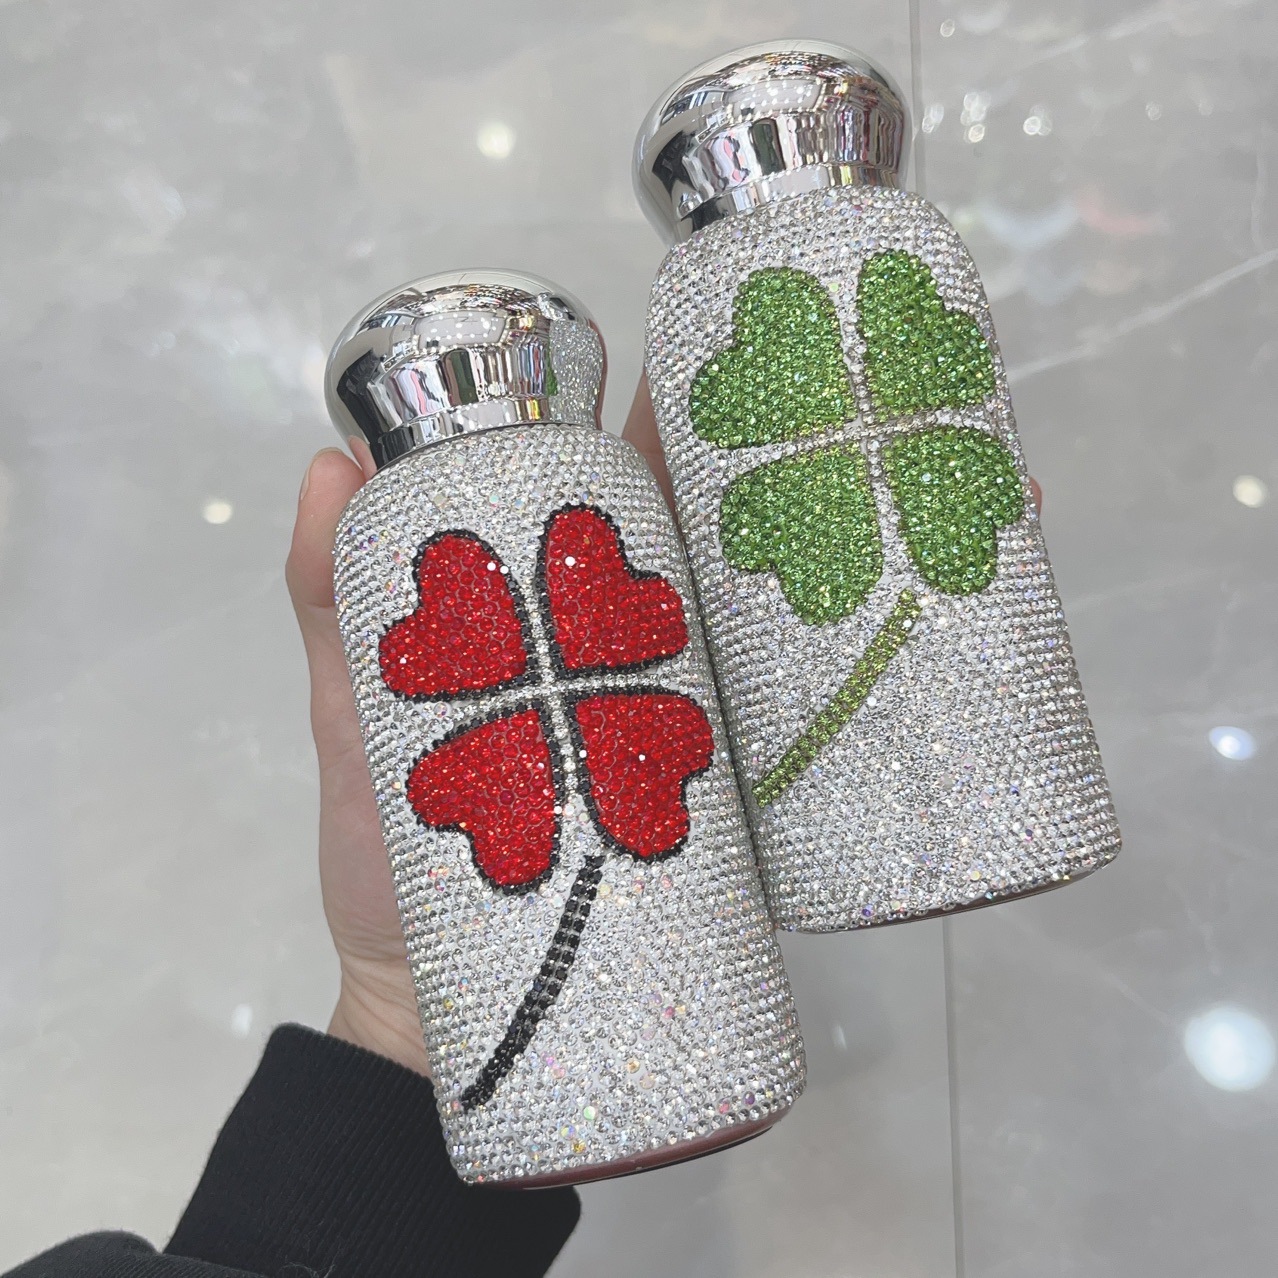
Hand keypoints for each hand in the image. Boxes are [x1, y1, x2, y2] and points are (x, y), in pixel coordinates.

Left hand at [287, 381, 1039, 1074]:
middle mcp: (659, 654)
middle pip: (757, 541)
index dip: (716, 416)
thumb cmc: (391, 863)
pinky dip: (906, 680)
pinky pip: (826, 737)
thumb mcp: (351, 721)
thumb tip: (328, 464)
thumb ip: (330, 606)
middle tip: (920, 413)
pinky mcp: (743, 811)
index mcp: (575, 614)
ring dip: (901, 555)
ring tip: (992, 501)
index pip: (656, 491)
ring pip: (812, 624)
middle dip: (843, 468)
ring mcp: (708, 729)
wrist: (443, 1012)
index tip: (778, 348)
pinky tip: (977, 637)